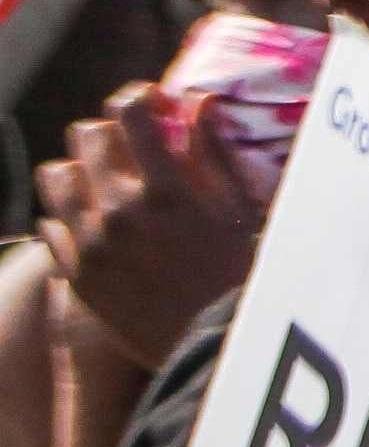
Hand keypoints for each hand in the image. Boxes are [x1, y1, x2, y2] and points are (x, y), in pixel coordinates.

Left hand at [44, 91, 262, 368]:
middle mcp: (117, 211)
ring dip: (82, 169)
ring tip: (108, 182)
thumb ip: (214, 151)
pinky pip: (48, 224)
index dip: (141, 98)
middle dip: (113, 131)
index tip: (157, 105)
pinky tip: (97, 221)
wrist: (212, 347)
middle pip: (87, 137)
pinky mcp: (74, 275)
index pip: (128, 112)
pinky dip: (69, 214)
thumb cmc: (242, 275)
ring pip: (56, 177)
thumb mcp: (242, 209)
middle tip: (136, 146)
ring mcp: (89, 245)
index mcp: (165, 189)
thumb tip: (198, 100)